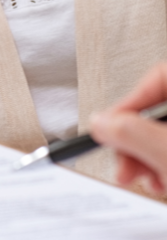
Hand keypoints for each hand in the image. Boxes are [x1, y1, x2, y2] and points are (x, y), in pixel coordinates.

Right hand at [89, 62, 166, 193]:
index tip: (111, 128)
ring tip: (141, 178)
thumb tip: (99, 121)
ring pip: (164, 134)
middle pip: (157, 111)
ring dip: (146, 157)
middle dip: (134, 141)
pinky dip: (163, 164)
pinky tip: (160, 182)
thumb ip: (130, 133)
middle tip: (123, 161)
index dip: (128, 103)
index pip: (156, 77)